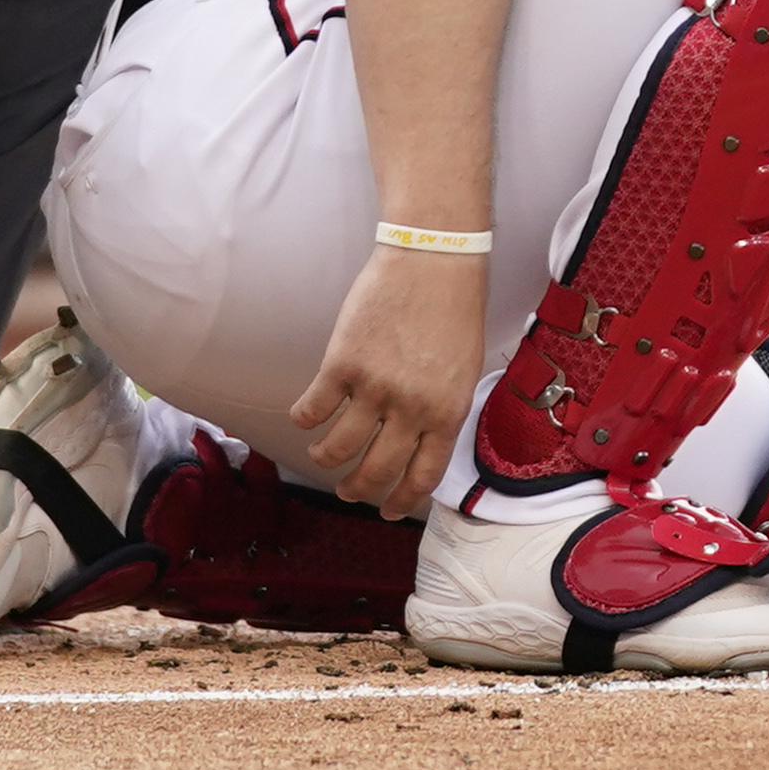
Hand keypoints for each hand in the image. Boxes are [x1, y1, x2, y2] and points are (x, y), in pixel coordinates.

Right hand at [296, 240, 495, 518]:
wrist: (434, 259)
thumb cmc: (454, 310)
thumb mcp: (465, 369)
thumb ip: (442, 409)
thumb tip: (420, 444)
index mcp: (447, 412)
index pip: (421, 476)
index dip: (399, 500)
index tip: (385, 510)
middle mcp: (411, 408)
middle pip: (375, 471)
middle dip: (357, 489)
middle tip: (348, 490)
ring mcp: (374, 387)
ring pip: (338, 448)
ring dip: (325, 459)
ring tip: (322, 455)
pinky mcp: (342, 364)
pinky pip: (313, 409)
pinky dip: (304, 419)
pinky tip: (305, 417)